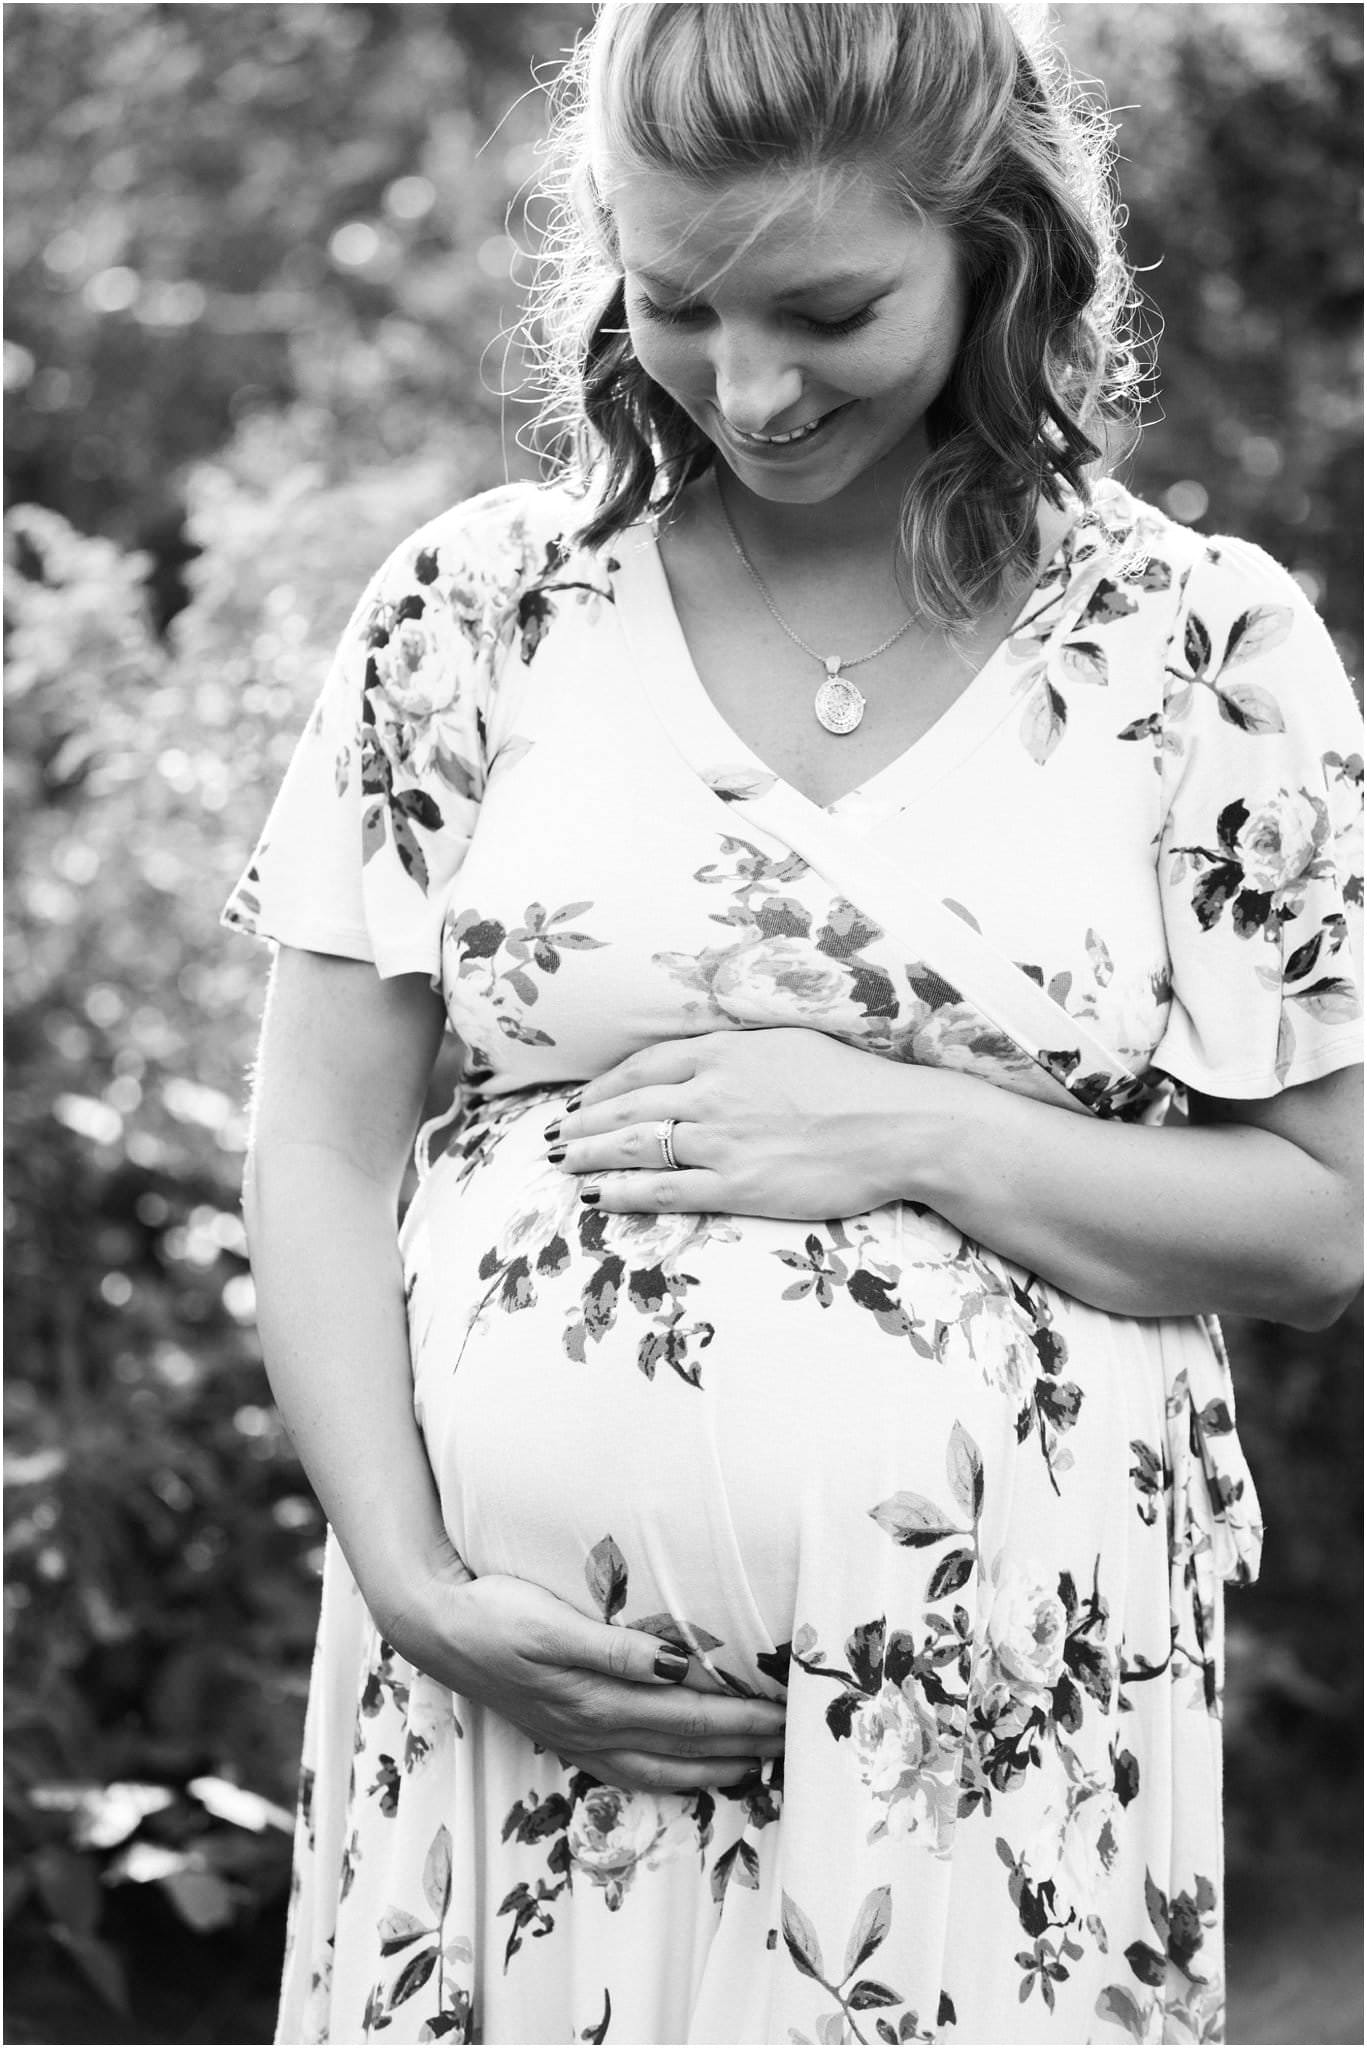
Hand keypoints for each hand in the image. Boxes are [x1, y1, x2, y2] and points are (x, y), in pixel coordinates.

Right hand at [380, 1558, 786, 1794]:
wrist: (435, 1628)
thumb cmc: (495, 1613)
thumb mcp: (552, 1624)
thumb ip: (615, 1650)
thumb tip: (676, 1666)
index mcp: (597, 1701)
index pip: (691, 1716)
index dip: (744, 1719)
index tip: (788, 1714)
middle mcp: (593, 1729)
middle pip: (686, 1746)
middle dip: (745, 1745)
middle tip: (795, 1741)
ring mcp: (578, 1739)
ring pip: (662, 1768)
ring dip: (715, 1768)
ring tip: (758, 1766)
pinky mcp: (565, 1735)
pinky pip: (631, 1770)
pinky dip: (670, 1777)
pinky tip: (686, 1774)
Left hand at [547, 1028, 928, 1218]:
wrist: (897, 1126)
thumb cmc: (852, 1083)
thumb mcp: (787, 1044)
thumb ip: (738, 1053)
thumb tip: (706, 1058)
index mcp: (724, 1051)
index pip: (644, 1067)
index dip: (604, 1088)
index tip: (582, 1102)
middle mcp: (712, 1091)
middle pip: (627, 1108)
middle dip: (583, 1125)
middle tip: (555, 1138)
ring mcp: (721, 1140)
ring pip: (634, 1147)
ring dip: (589, 1156)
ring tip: (562, 1166)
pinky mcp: (738, 1184)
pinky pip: (664, 1190)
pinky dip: (624, 1193)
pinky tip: (598, 1197)